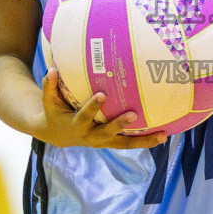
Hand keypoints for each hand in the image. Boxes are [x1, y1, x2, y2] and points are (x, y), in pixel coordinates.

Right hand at [41, 69, 165, 149]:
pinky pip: (129, 143)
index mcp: (75, 126)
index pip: (83, 117)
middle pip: (107, 134)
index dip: (92, 107)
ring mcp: (103, 142)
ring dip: (143, 141)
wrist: (57, 134)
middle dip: (119, 125)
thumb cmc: (55, 112)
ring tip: (162, 135)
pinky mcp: (111, 143)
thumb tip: (52, 70)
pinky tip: (163, 135)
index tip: (102, 94)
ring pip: (124, 144)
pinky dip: (145, 141)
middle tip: (134, 114)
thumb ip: (49, 86)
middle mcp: (90, 137)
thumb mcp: (49, 101)